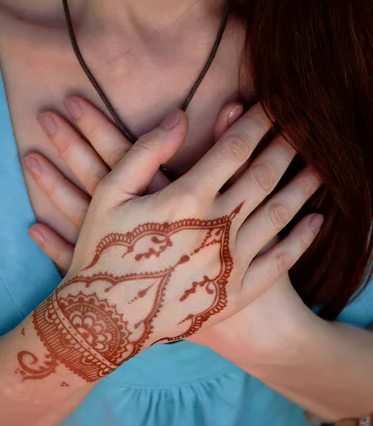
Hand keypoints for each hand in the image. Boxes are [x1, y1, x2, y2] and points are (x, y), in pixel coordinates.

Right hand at [21, 100, 321, 382]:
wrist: (105, 321)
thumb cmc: (101, 252)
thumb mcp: (109, 194)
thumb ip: (145, 152)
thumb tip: (180, 116)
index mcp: (187, 198)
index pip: (235, 148)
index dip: (259, 121)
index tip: (277, 104)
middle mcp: (217, 227)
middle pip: (264, 175)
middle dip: (288, 145)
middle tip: (311, 124)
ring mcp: (231, 261)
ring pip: (280, 213)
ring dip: (304, 184)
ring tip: (324, 164)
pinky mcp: (238, 293)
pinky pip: (280, 261)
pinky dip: (302, 239)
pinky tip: (317, 221)